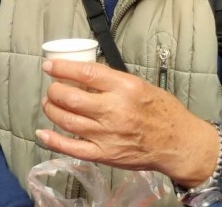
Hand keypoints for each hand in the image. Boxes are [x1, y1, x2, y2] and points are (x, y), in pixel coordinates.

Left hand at [36, 59, 220, 187]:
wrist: (179, 143)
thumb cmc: (162, 112)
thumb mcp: (140, 86)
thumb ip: (112, 81)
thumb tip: (83, 74)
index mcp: (125, 88)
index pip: (85, 73)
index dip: (61, 68)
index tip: (49, 66)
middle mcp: (114, 110)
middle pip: (70, 97)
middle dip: (53, 90)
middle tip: (52, 88)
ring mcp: (107, 134)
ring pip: (66, 120)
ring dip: (51, 110)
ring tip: (49, 104)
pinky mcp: (104, 154)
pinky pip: (72, 148)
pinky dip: (53, 141)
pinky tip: (42, 133)